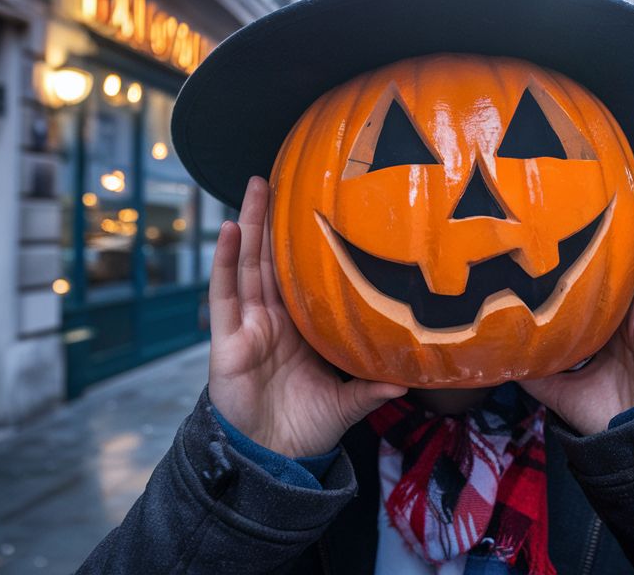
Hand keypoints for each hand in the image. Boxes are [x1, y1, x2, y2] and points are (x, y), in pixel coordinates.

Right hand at [207, 177, 406, 456]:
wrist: (274, 458)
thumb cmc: (307, 427)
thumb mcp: (348, 402)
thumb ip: (373, 387)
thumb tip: (410, 380)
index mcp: (301, 327)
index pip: (302, 274)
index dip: (303, 241)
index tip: (317, 204)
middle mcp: (272, 319)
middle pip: (271, 259)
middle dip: (273, 219)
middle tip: (279, 175)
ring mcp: (247, 326)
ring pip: (247, 265)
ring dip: (248, 224)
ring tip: (254, 185)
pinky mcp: (226, 340)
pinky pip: (223, 294)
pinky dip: (225, 261)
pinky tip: (227, 230)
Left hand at [521, 211, 633, 434]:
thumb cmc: (602, 417)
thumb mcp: (556, 389)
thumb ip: (532, 370)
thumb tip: (496, 356)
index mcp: (600, 336)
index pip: (587, 295)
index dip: (578, 269)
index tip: (559, 239)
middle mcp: (621, 324)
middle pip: (612, 276)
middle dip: (604, 244)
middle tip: (589, 205)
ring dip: (631, 235)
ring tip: (623, 197)